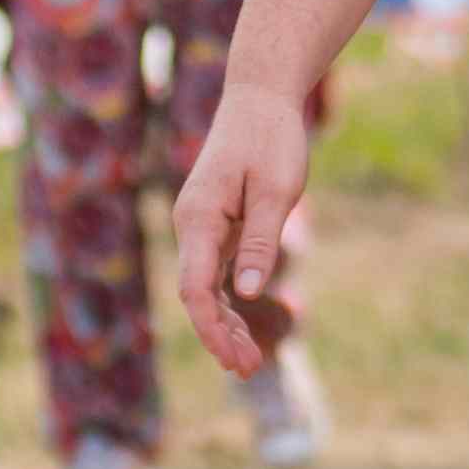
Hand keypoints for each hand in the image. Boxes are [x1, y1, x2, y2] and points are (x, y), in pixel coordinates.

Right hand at [170, 83, 316, 374]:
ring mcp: (201, 226)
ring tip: (249, 362)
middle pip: (198, 294)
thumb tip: (247, 294)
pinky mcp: (216, 223)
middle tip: (248, 370)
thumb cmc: (271, 138)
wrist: (260, 97)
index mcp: (199, 218)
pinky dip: (230, 301)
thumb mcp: (276, 191)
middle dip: (220, 335)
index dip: (212, 328)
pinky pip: (216, 271)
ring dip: (225, 324)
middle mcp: (192, 226)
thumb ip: (261, 242)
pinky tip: (245, 326)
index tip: (234, 357)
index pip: (195, 287)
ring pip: (206, 287)